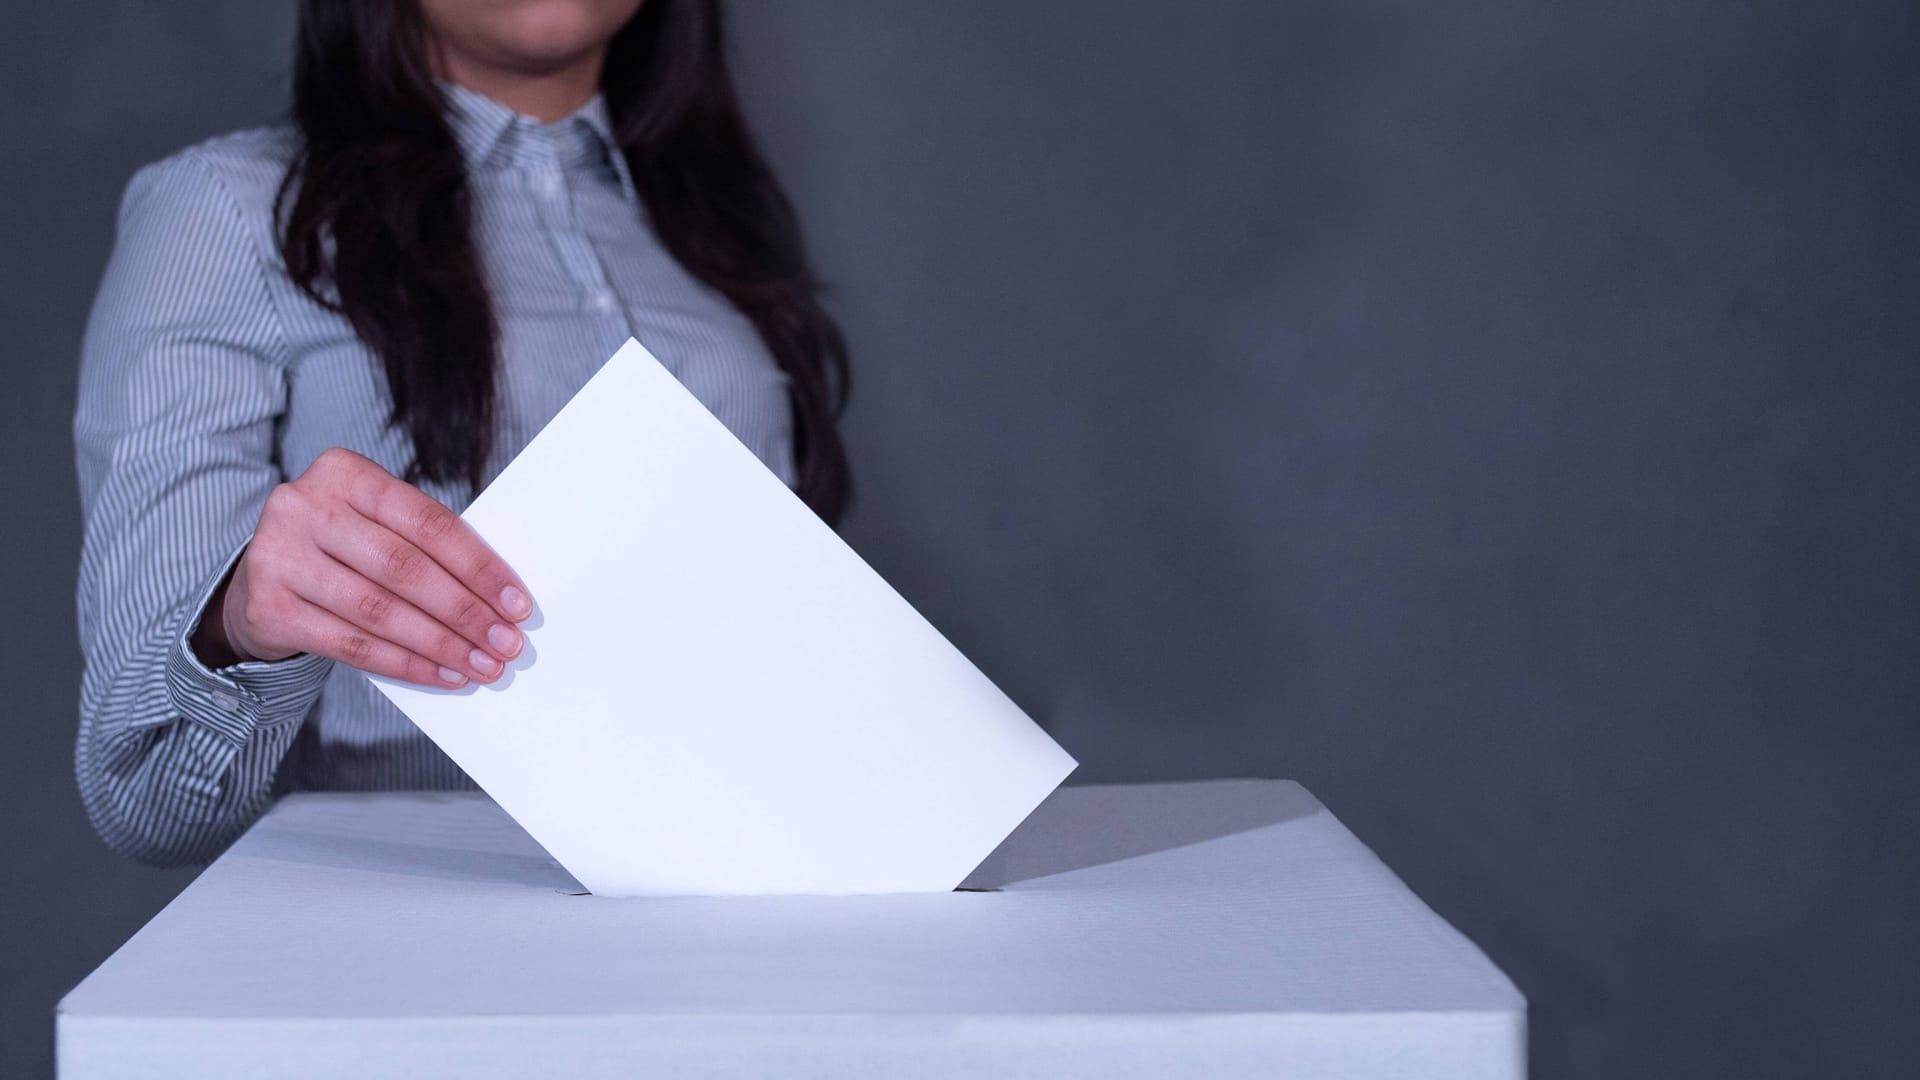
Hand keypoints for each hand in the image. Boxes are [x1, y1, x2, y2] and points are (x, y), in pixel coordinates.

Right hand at [193, 447, 533, 686]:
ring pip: (378, 611)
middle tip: (506, 643)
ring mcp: (279, 555)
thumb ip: (423, 546)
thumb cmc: (344, 549)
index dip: (478, 566)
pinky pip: (350, 645)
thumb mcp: (376, 525)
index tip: (517, 604)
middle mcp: (304, 506)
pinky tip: (441, 674)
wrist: (261, 579)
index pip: (427, 522)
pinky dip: (404, 664)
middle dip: (464, 612)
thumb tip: (499, 598)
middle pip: (404, 568)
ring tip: (481, 665)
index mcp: (344, 473)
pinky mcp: (268, 607)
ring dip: (440, 645)